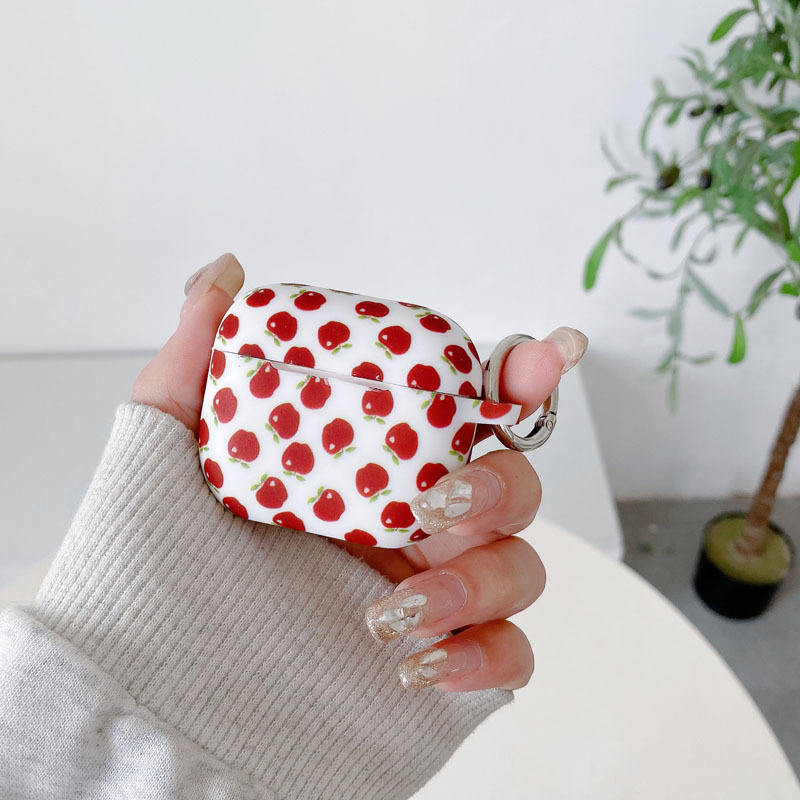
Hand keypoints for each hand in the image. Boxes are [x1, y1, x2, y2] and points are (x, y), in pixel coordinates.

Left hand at [133, 254, 587, 692]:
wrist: (143, 691)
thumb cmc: (153, 567)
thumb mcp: (166, 449)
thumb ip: (200, 358)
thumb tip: (225, 275)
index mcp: (368, 463)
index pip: (461, 411)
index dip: (516, 377)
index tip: (540, 357)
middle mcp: (408, 524)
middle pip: (511, 484)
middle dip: (499, 484)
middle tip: (435, 502)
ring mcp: (430, 595)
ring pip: (519, 568)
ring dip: (477, 580)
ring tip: (391, 611)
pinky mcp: (437, 668)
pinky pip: (507, 657)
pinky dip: (485, 656)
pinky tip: (418, 665)